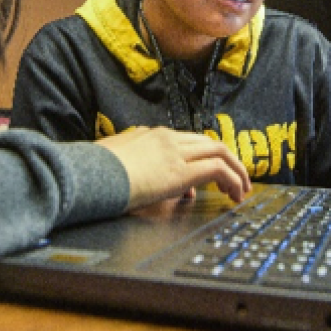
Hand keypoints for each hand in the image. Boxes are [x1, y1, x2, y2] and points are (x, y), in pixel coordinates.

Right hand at [98, 127, 250, 209]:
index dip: (202, 157)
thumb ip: (129, 159)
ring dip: (236, 170)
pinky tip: (234, 194)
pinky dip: (232, 180)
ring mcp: (175, 152)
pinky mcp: (181, 172)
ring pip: (219, 151)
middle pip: (208, 142)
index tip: (207, 178)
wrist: (89, 175)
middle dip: (227, 159)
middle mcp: (167, 138)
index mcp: (150, 135)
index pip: (187, 141)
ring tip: (241, 189)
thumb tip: (137, 170)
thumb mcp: (113, 158)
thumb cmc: (94, 171)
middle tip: (237, 179)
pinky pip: (218, 170)